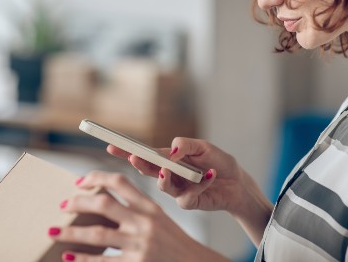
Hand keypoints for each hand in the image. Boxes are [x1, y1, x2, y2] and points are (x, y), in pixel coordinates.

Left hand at [48, 171, 228, 261]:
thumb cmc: (172, 241)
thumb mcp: (158, 217)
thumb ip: (136, 207)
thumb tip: (103, 202)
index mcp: (150, 206)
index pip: (120, 181)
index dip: (97, 177)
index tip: (79, 182)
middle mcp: (144, 221)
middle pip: (104, 203)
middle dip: (78, 202)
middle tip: (63, 205)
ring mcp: (140, 244)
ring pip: (97, 233)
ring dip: (71, 232)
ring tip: (53, 231)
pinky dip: (82, 259)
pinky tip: (68, 256)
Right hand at [107, 138, 246, 213]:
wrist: (237, 182)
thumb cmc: (217, 161)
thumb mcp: (203, 146)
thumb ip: (185, 145)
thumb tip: (171, 151)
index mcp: (169, 159)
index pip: (145, 154)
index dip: (127, 150)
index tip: (111, 144)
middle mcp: (169, 175)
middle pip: (147, 170)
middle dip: (138, 163)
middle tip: (134, 157)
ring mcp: (177, 190)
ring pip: (163, 185)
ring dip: (165, 177)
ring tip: (169, 169)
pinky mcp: (189, 202)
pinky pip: (186, 197)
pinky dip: (198, 184)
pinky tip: (210, 175)